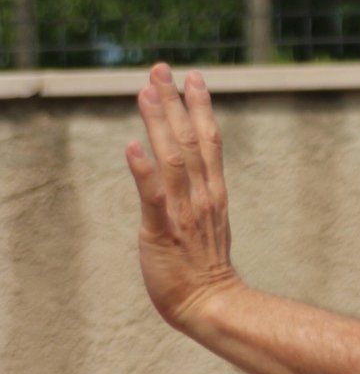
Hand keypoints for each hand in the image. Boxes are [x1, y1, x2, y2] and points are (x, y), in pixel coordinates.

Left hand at [127, 62, 243, 331]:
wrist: (213, 305)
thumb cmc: (205, 270)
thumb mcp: (207, 225)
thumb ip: (198, 198)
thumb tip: (191, 177)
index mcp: (213, 192)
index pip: (208, 140)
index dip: (199, 107)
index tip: (190, 77)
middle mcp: (201, 195)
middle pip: (189, 140)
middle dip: (174, 102)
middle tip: (161, 69)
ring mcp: (183, 212)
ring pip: (172, 158)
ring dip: (158, 123)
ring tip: (145, 92)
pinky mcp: (162, 231)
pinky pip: (154, 197)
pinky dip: (144, 171)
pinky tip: (132, 147)